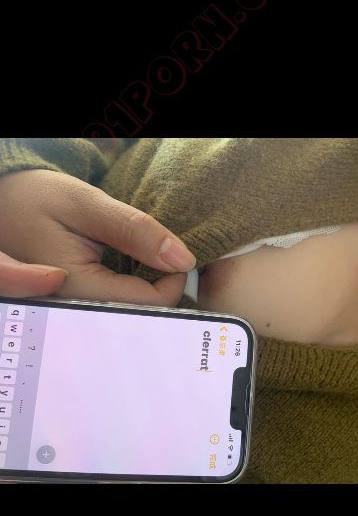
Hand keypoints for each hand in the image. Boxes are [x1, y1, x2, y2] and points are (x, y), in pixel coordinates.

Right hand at [0, 169, 195, 304]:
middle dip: (163, 289)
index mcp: (76, 289)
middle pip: (141, 316)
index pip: (148, 305)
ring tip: (150, 262)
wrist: (3, 203)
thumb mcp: (87, 204)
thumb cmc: (37, 199)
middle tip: (166, 258)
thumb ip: (134, 230)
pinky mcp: (77, 303)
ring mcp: (74, 309)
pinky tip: (134, 268)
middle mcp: (73, 308)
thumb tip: (182, 258)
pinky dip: (133, 287)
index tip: (178, 254)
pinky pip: (117, 305)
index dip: (174, 281)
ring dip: (149, 290)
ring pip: (130, 313)